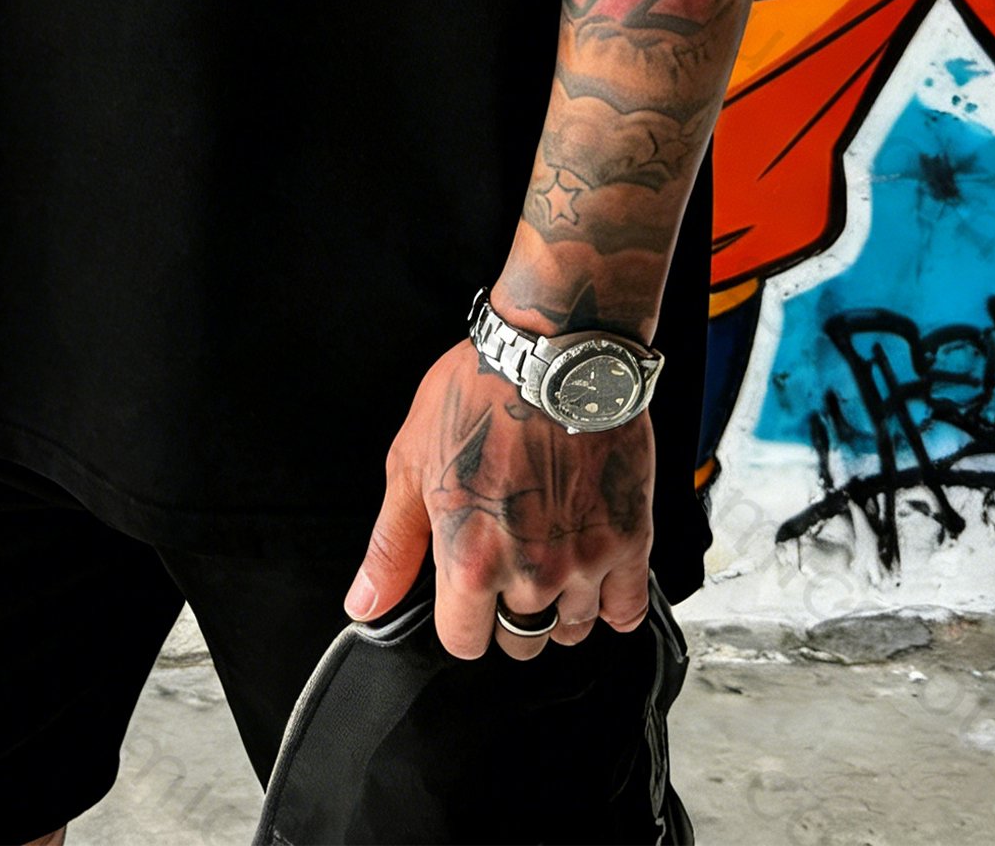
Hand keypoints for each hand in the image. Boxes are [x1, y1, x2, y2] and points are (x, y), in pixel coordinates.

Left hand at [346, 340, 654, 659]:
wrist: (554, 352)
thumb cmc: (477, 395)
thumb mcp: (411, 462)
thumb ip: (392, 546)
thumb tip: (365, 604)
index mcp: (470, 561)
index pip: (465, 643)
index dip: (462, 617)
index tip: (466, 588)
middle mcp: (530, 573)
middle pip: (520, 641)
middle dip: (509, 612)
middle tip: (509, 558)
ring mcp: (584, 561)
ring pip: (571, 630)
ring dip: (559, 606)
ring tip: (549, 555)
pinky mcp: (630, 541)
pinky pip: (627, 611)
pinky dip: (612, 603)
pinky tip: (595, 571)